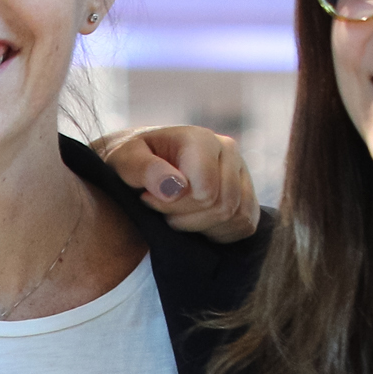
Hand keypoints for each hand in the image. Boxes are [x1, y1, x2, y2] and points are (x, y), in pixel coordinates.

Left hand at [97, 124, 261, 241]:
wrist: (142, 161)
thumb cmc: (132, 160)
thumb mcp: (125, 159)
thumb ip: (144, 169)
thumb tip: (174, 187)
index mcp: (201, 140)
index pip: (205, 192)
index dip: (173, 206)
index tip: (147, 198)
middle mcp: (228, 151)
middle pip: (222, 207)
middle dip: (186, 220)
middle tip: (160, 211)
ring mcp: (242, 172)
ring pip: (237, 218)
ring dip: (202, 228)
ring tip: (176, 215)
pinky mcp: (247, 194)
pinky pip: (245, 226)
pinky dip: (219, 233)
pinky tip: (194, 223)